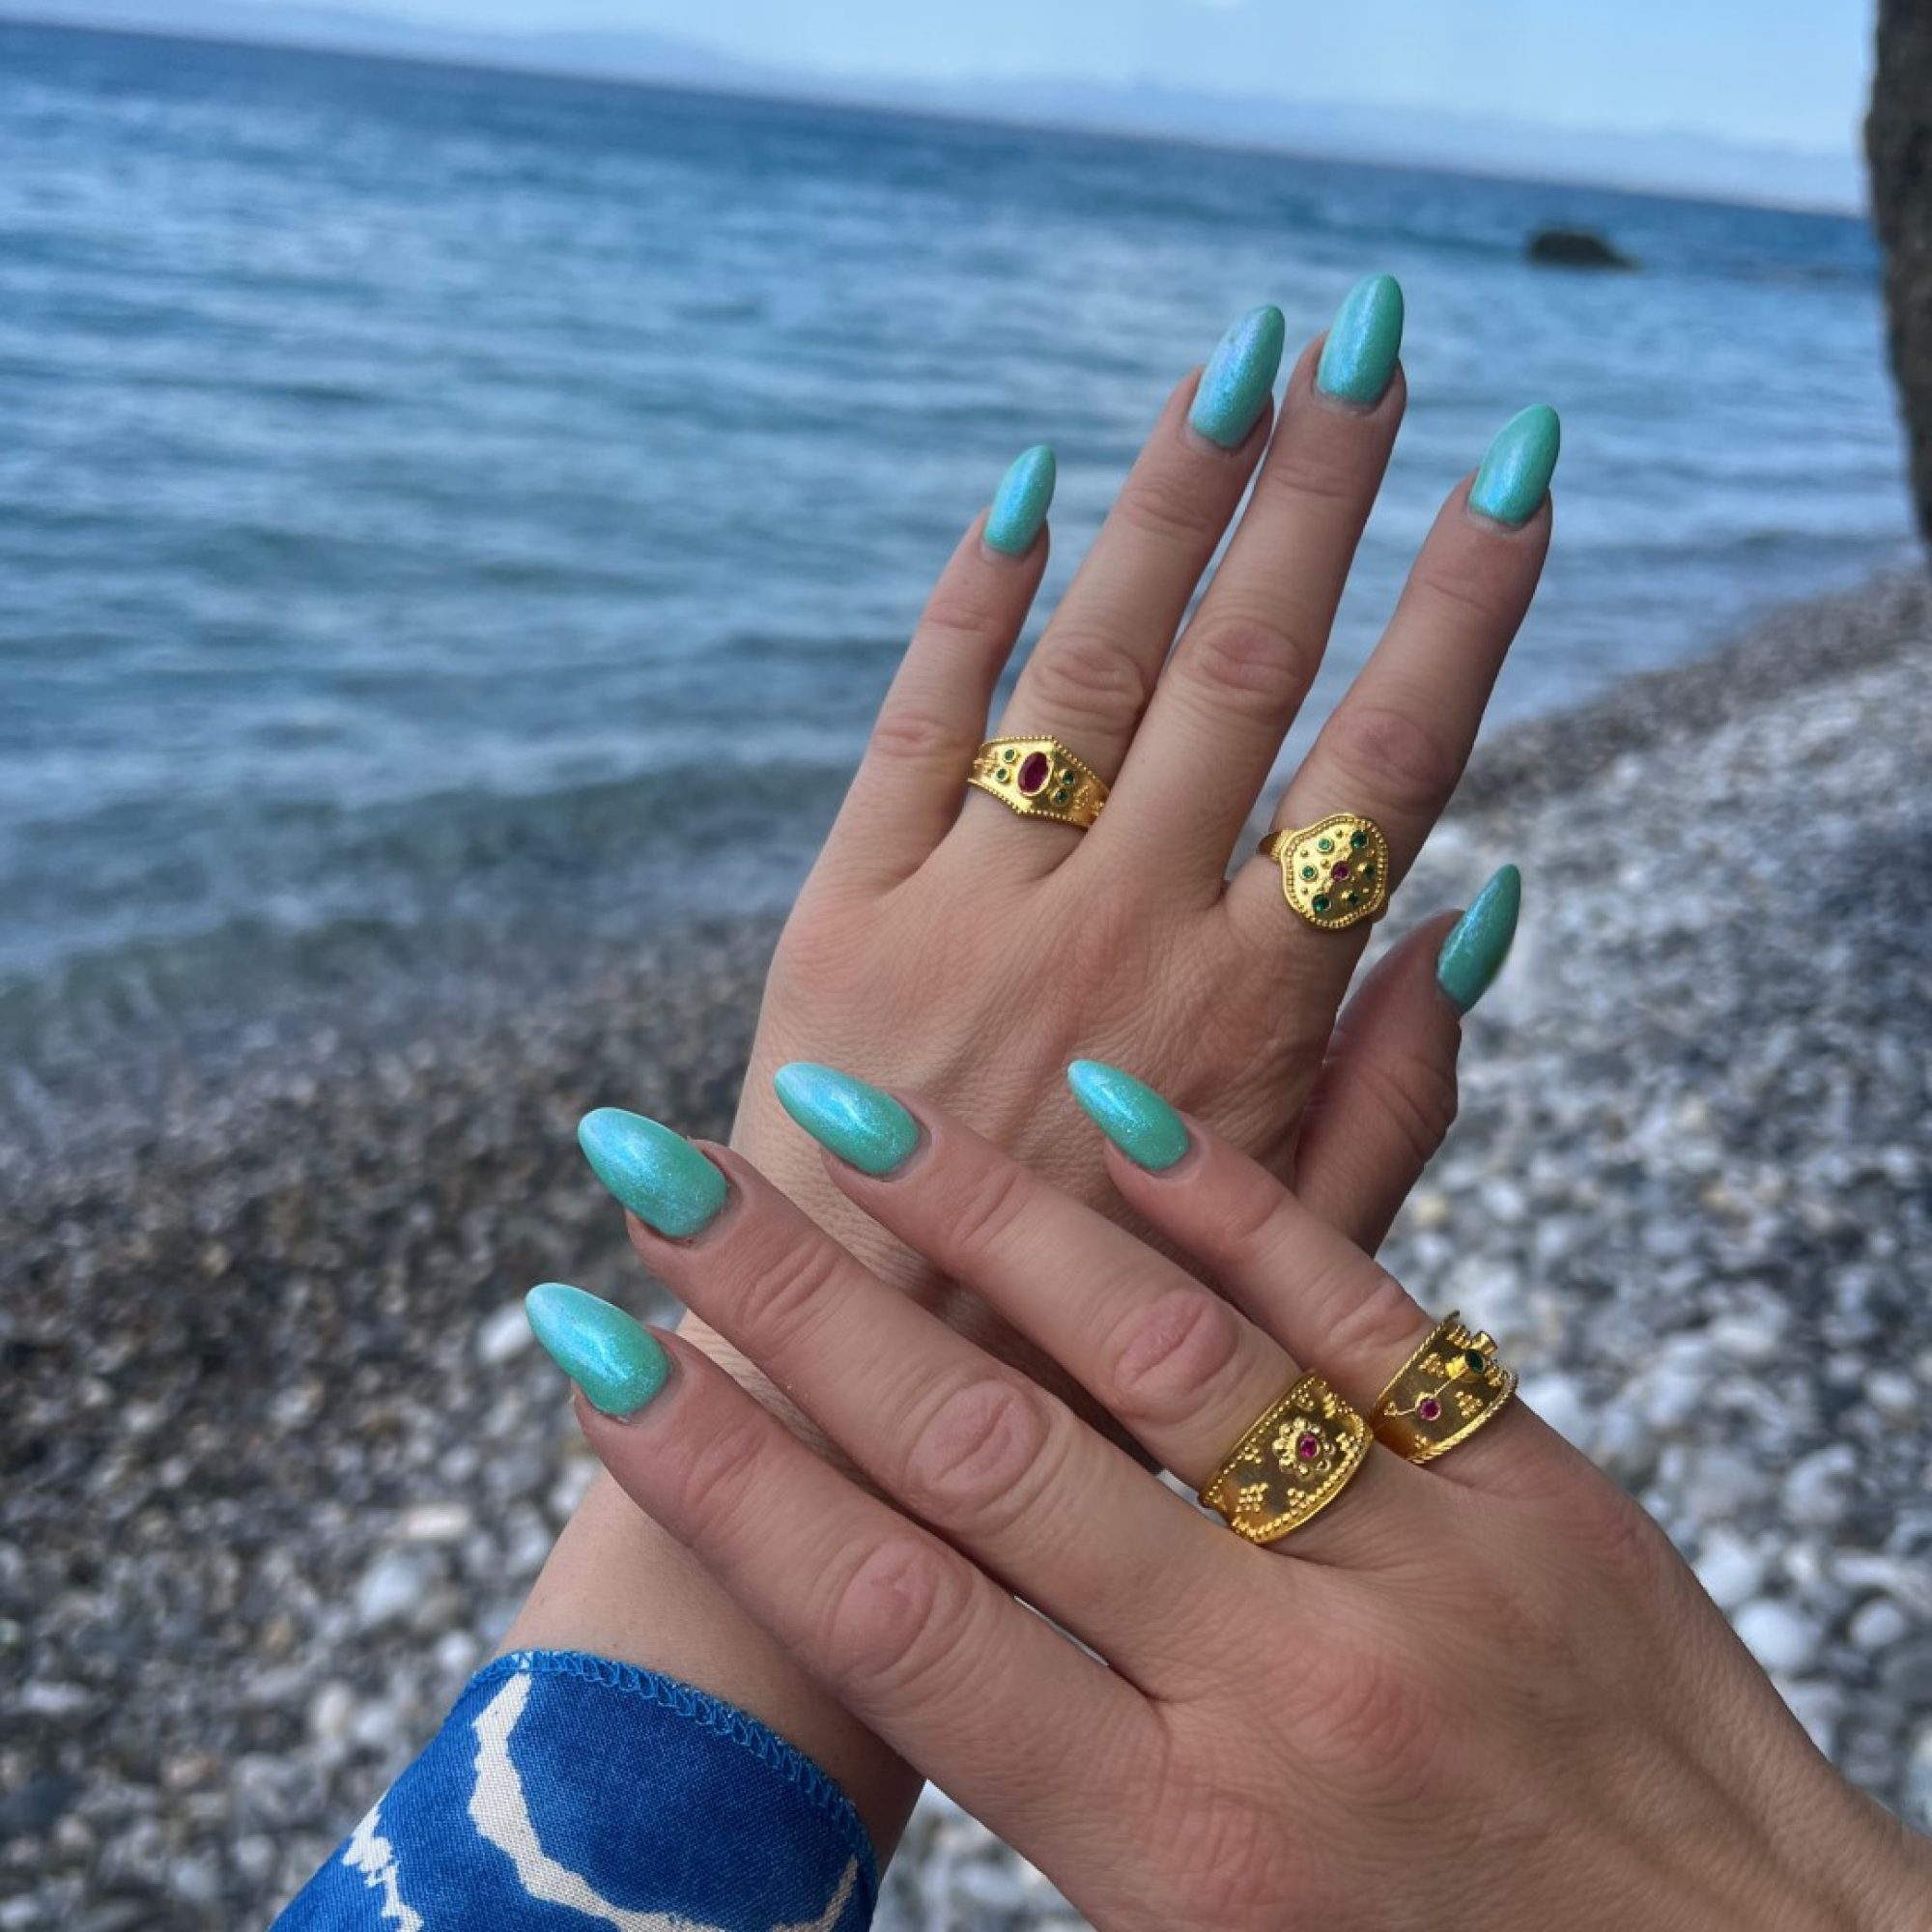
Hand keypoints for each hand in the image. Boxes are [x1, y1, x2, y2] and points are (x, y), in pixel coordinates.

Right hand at [539, 1067, 1928, 1931]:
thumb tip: (886, 1602)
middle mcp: (1276, 1681)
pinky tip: (1110, 1103)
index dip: (721, 1473)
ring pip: (1154, 1345)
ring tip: (851, 1112)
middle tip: (660, 1175)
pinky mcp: (1520, 1469)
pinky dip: (1221, 1197)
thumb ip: (1061, 1781)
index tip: (591, 1354)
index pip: (891, 1614)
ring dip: (984, 1216)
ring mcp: (1410, 1553)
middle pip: (981, 1452)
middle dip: (794, 1303)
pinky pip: (1350, 1301)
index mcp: (1168, 1845)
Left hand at [717, 288, 1547, 1395]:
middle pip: (1247, 663)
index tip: (1517, 465)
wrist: (854, 1400)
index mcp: (1252, 1009)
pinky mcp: (847, 907)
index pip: (1390, 756)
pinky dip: (969, 601)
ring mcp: (976, 904)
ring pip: (1094, 659)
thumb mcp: (1288, 1256)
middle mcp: (1124, 928)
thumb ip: (1400, 1092)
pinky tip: (1024, 490)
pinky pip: (917, 719)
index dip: (1463, 599)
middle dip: (1321, 487)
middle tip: (1373, 340)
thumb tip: (1486, 907)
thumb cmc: (1092, 1341)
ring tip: (1238, 362)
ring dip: (1171, 500)